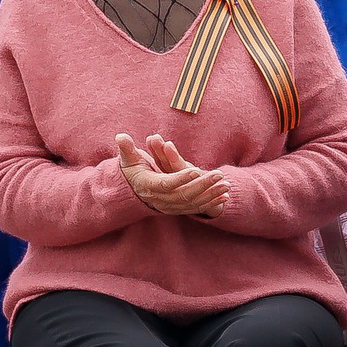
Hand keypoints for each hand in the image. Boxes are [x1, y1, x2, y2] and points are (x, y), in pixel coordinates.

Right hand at [115, 132, 230, 217]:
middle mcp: (160, 199)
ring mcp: (170, 206)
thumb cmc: (133, 170)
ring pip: (193, 203)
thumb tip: (120, 136)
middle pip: (183, 194)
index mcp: (149, 185)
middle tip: (219, 174)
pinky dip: (211, 203)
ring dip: (211, 195)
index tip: (196, 170)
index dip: (181, 178)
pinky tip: (225, 197)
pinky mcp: (178, 209)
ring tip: (227, 185)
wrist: (134, 191)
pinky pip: (196, 208)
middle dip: (203, 185)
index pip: (166, 183)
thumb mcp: (128, 160)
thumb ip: (126, 149)